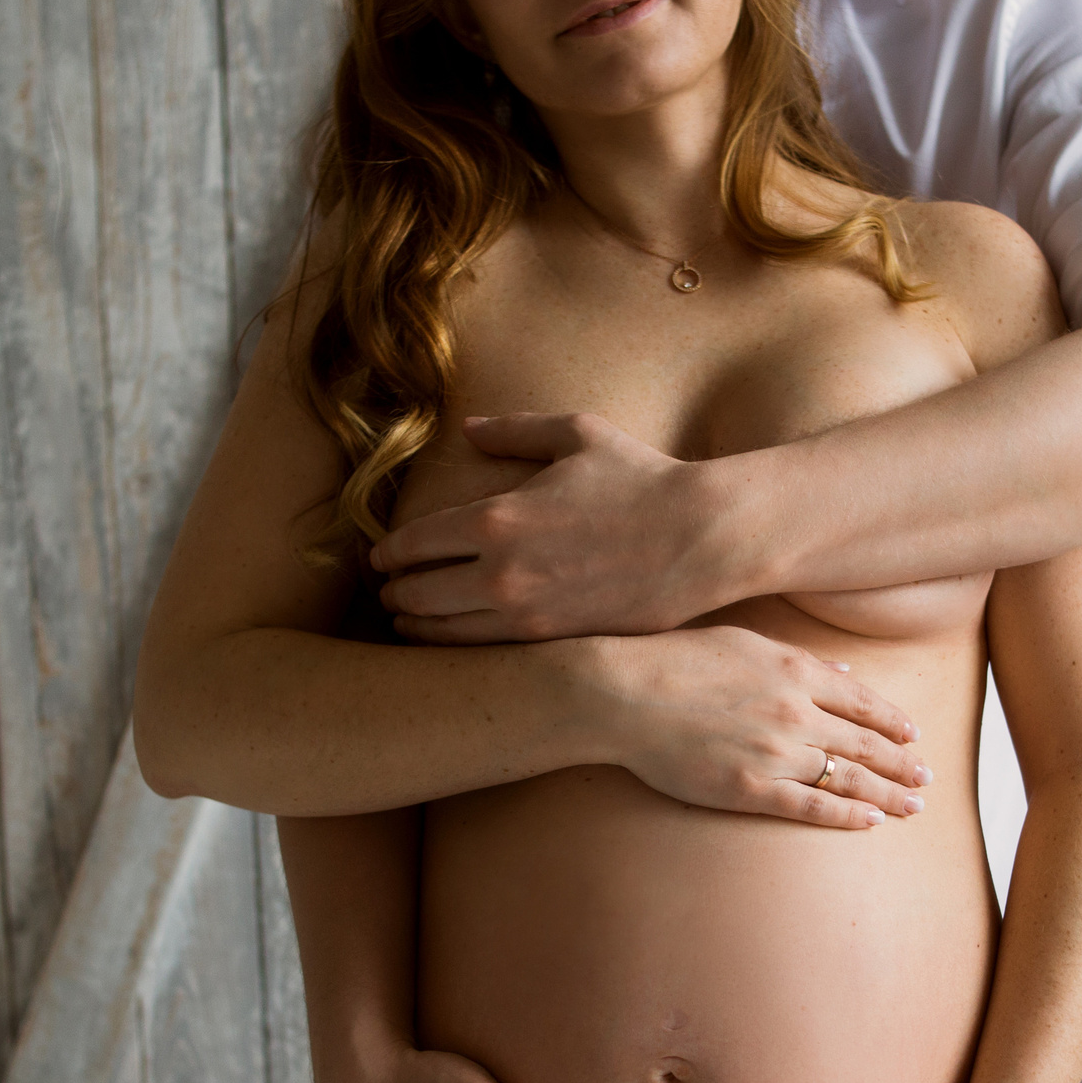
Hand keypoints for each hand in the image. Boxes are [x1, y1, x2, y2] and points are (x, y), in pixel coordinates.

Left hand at [372, 413, 727, 639]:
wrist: (701, 540)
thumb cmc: (642, 480)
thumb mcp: (577, 434)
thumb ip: (514, 430)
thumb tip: (466, 427)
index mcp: (495, 518)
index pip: (414, 543)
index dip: (388, 553)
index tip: (380, 557)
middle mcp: (500, 573)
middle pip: (417, 593)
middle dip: (394, 593)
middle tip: (386, 594)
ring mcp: (526, 616)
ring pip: (444, 632)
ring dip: (417, 627)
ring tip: (408, 622)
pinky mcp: (553, 644)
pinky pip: (486, 654)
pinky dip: (459, 650)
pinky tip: (455, 643)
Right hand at [583, 626, 932, 826]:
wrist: (623, 695)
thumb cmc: (674, 662)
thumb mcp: (743, 642)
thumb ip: (799, 660)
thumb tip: (845, 673)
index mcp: (795, 672)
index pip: (862, 700)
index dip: (892, 721)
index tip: (914, 735)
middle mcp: (796, 712)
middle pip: (865, 742)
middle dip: (902, 762)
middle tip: (927, 777)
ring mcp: (776, 753)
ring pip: (848, 778)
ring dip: (888, 793)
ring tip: (913, 805)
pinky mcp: (751, 788)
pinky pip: (812, 807)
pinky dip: (846, 816)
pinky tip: (871, 822)